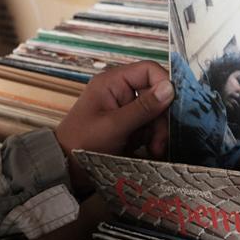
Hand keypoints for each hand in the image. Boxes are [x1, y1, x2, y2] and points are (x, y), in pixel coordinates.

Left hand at [55, 61, 173, 192]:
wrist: (67, 168)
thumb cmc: (83, 142)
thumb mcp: (114, 125)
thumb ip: (143, 107)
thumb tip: (170, 88)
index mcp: (113, 82)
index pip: (149, 71)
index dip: (164, 85)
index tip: (172, 107)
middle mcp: (121, 91)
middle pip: (156, 94)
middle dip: (162, 117)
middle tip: (162, 139)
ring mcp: (126, 109)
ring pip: (156, 113)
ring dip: (160, 132)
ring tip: (156, 149)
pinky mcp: (130, 125)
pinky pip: (150, 126)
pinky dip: (154, 139)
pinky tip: (152, 151)